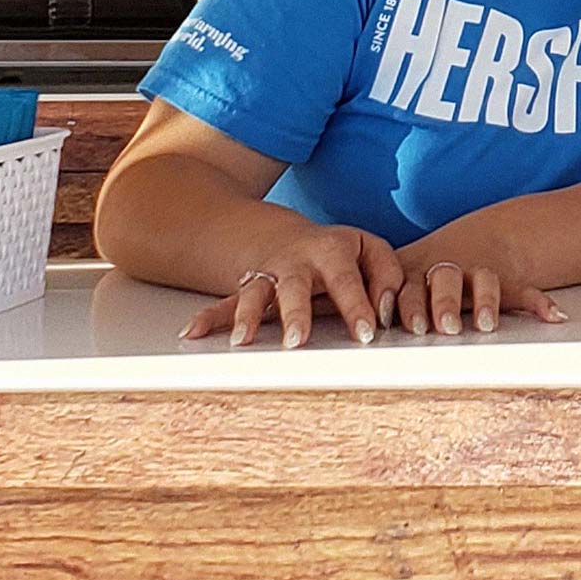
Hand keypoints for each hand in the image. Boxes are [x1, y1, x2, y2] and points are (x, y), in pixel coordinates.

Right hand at [178, 224, 402, 348]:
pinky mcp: (249, 288)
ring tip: (242, 341)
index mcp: (333, 251)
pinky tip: (193, 332)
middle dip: (295, 314)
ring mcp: (269, 274)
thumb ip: (388, 277)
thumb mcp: (372, 251)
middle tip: (295, 342)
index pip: (347, 280)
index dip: (357, 306)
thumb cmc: (342, 252)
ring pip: (256, 293)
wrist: (293, 237)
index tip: (367, 334)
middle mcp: (298, 262)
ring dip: (248, 316)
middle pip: (296, 287)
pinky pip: (225, 304)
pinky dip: (209, 317)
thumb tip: (387, 311)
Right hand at [395, 240, 564, 336]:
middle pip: (447, 281)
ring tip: (415, 327)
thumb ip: (532, 300)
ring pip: (413, 288)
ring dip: (414, 307)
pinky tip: (377, 318)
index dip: (485, 302)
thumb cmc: (483, 278)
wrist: (460, 244)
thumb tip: (560, 317)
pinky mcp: (393, 283)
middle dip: (447, 304)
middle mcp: (447, 270)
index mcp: (476, 272)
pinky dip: (381, 304)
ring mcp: (419, 275)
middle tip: (448, 327)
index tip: (487, 324)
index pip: (483, 282)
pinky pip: (385, 293)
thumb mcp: (509, 286)